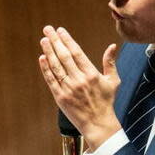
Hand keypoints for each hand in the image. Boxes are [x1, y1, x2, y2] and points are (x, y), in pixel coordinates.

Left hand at [39, 26, 120, 147]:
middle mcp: (79, 80)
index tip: (61, 30)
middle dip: (55, 41)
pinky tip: (42, 58)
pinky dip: (45, 69)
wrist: (98, 124)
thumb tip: (112, 46)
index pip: (76, 52)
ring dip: (48, 52)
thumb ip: (110, 63)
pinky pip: (51, 80)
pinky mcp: (60, 97)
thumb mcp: (113, 81)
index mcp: (91, 74)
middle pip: (64, 56)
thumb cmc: (106, 102)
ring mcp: (68, 88)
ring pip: (56, 66)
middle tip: (48, 29)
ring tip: (43, 40)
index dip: (67, 40)